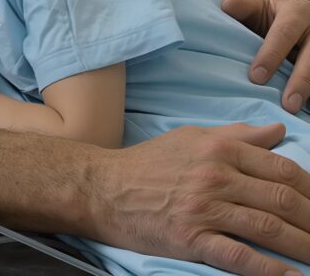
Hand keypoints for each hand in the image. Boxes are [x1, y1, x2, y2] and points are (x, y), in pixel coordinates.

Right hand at [95, 123, 309, 274]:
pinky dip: (272, 271)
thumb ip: (236, 135)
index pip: (282, 168)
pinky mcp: (191, 238)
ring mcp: (204, 208)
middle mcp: (215, 175)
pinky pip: (242, 256)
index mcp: (218, 148)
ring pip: (270, 228)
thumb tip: (277, 131)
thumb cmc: (148, 163)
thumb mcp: (191, 138)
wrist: (104, 188)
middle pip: (283, 199)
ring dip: (304, 246)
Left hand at [222, 0, 309, 112]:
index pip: (284, 33)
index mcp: (296, 12)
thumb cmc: (268, 15)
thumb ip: (242, 5)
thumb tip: (228, 6)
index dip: (271, 55)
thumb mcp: (256, 6)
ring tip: (296, 110)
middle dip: (301, 81)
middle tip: (288, 104)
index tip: (256, 77)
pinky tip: (306, 109)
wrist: (293, 18)